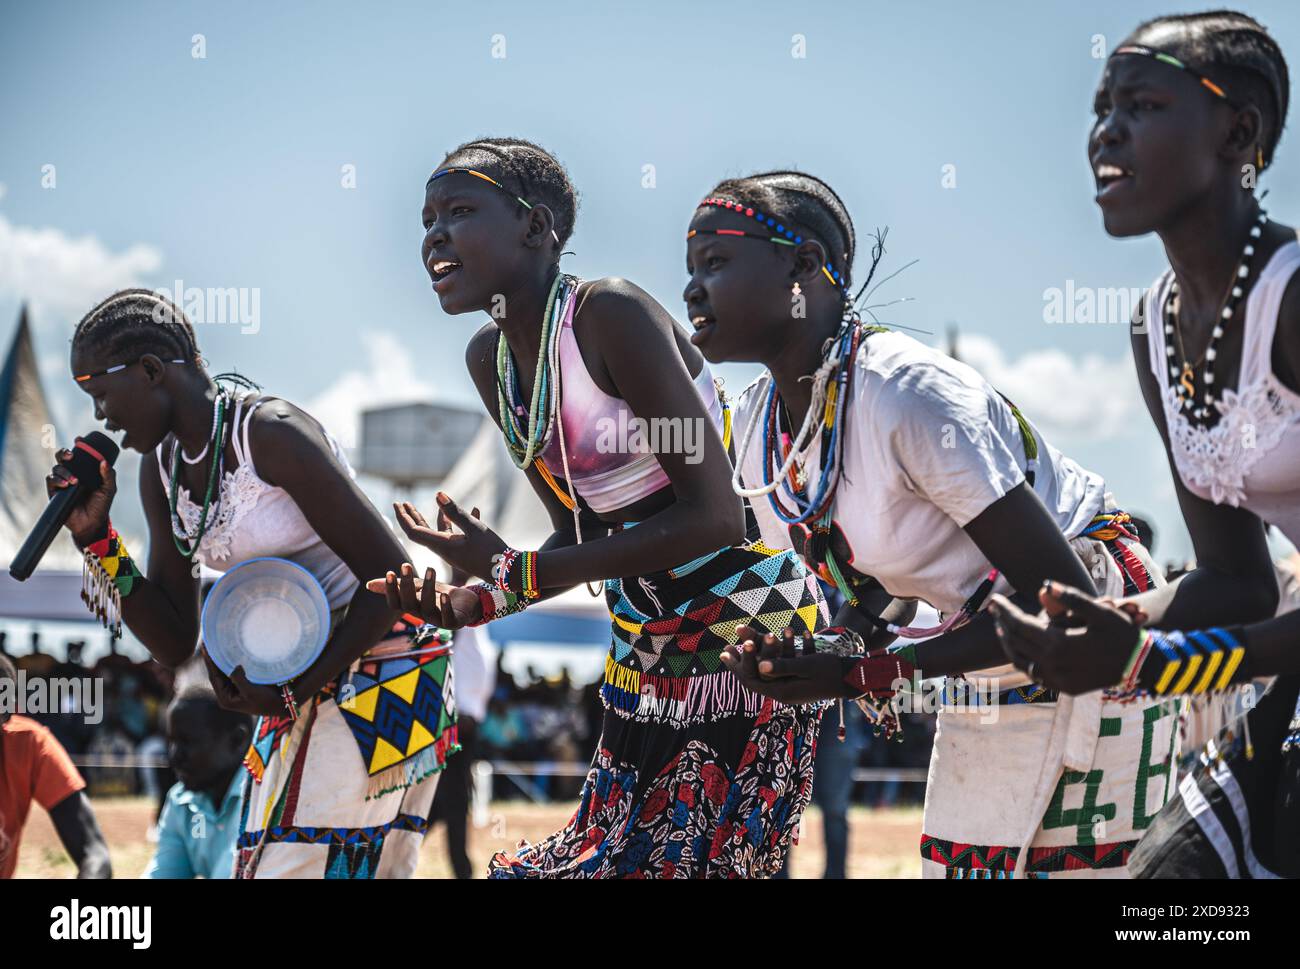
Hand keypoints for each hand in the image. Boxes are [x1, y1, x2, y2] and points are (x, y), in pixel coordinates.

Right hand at [46, 449, 115, 545]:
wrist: (92, 524)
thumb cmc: (101, 505)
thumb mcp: (109, 489)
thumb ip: (108, 475)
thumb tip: (104, 462)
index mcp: (85, 471)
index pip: (79, 455)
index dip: (77, 446)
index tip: (79, 439)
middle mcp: (72, 474)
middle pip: (62, 458)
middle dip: (64, 453)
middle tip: (71, 455)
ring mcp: (62, 482)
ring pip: (56, 468)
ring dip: (64, 471)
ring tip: (74, 481)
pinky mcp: (55, 492)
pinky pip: (50, 481)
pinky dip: (56, 480)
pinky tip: (65, 484)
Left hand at [200, 647, 288, 716]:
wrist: (283, 704)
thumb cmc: (267, 701)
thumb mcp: (251, 692)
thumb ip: (238, 679)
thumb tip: (234, 666)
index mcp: (225, 699)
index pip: (214, 677)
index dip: (209, 661)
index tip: (206, 647)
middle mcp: (227, 694)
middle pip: (216, 673)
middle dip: (213, 659)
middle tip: (208, 642)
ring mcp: (234, 689)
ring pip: (224, 671)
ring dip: (221, 659)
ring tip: (216, 645)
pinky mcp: (243, 684)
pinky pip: (232, 671)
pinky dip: (230, 662)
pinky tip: (229, 652)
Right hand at [365, 562, 482, 628]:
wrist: (469, 604)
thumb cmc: (440, 595)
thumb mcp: (419, 587)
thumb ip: (399, 585)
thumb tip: (368, 584)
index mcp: (412, 607)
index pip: (395, 603)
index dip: (391, 590)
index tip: (390, 572)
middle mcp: (422, 615)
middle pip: (409, 604)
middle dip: (406, 586)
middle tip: (405, 565)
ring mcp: (438, 620)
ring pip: (428, 608)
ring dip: (428, 588)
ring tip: (431, 568)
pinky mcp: (454, 622)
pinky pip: (448, 617)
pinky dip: (445, 606)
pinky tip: (445, 595)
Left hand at [392, 494, 504, 582]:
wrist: (509, 573)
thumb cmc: (492, 551)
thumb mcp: (474, 528)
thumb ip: (455, 512)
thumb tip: (437, 494)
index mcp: (443, 546)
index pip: (414, 532)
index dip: (404, 517)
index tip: (398, 503)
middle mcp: (444, 549)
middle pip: (419, 533)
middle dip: (409, 517)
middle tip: (400, 503)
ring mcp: (453, 551)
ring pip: (432, 533)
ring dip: (423, 518)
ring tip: (414, 506)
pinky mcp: (462, 551)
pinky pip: (448, 534)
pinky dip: (446, 521)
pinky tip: (454, 508)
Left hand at [719, 625, 850, 703]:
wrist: (854, 677)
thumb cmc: (831, 670)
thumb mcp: (806, 666)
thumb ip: (782, 666)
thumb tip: (759, 665)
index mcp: (783, 692)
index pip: (751, 681)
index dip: (736, 667)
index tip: (724, 653)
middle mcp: (785, 693)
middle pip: (755, 678)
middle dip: (741, 662)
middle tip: (726, 648)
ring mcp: (792, 689)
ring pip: (765, 672)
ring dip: (753, 657)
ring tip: (741, 643)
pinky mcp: (798, 683)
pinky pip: (778, 670)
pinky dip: (770, 657)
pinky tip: (766, 643)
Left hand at [988, 582, 1141, 694]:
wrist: (1143, 664)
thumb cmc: (1122, 632)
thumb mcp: (1100, 611)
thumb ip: (1071, 598)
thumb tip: (1045, 586)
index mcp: (1058, 644)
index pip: (1020, 625)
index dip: (1005, 612)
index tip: (994, 601)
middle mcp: (1053, 665)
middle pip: (1016, 643)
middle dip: (1002, 625)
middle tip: (994, 610)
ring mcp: (1058, 680)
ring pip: (1021, 662)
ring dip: (1009, 644)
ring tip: (1002, 629)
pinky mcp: (1065, 689)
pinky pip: (1035, 675)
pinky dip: (1024, 661)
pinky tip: (1022, 650)